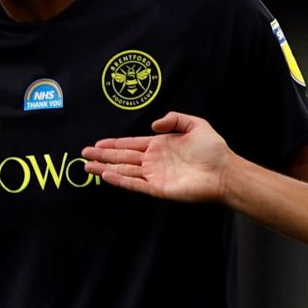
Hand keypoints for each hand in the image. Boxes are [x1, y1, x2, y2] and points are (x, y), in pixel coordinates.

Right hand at [82, 111, 232, 202]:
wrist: (224, 171)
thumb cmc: (213, 149)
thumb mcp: (196, 124)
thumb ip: (174, 119)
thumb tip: (152, 124)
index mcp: (160, 145)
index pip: (131, 144)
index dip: (113, 143)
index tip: (97, 143)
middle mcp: (153, 160)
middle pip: (122, 157)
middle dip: (102, 155)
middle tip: (84, 154)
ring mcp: (153, 175)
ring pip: (123, 170)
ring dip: (104, 168)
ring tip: (87, 166)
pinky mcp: (157, 188)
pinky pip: (134, 184)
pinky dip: (120, 180)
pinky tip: (106, 175)